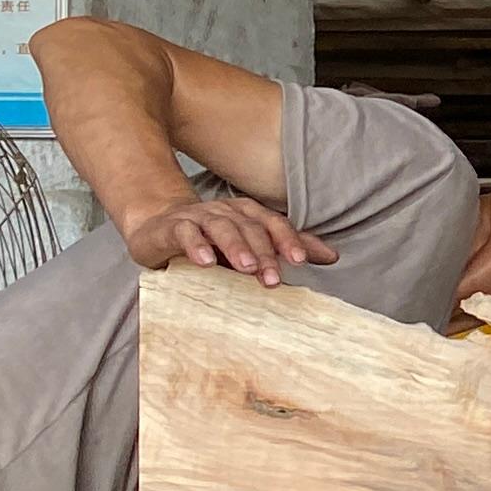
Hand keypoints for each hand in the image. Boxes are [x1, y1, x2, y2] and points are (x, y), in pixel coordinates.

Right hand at [120, 195, 337, 283]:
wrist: (158, 227)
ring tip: (247, 268)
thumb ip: (286, 248)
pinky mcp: (171, 227)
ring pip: (221, 227)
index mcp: (249, 214)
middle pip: (251, 228)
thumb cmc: (211, 241)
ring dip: (236, 247)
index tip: (301, 260)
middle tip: (274, 278)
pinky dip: (197, 245)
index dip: (289, 240)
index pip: (274, 224)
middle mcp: (227, 212)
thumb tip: (333, 256)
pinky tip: (206, 261)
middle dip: (265, 252)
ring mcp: (198, 217)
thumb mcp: (249, 245)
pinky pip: (185, 233)